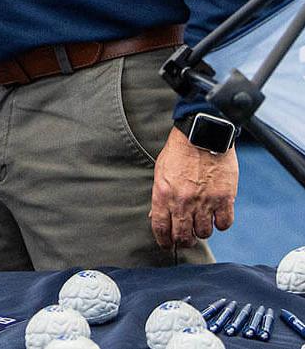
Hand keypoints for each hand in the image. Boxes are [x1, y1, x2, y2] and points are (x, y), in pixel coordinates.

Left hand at [150, 125, 237, 249]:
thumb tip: (156, 217)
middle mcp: (183, 201)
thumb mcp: (161, 172)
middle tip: (186, 237)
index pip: (161, 228)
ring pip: (204, 233)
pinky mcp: (224, 199)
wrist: (202, 135)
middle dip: (184, 241)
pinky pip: (224, 224)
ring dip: (202, 231)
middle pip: (183, 236)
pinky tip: (217, 216)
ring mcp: (205, 201)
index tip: (166, 244)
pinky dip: (220, 224)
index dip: (163, 241)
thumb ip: (159, 196)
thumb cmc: (179, 152)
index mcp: (163, 194)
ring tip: (201, 222)